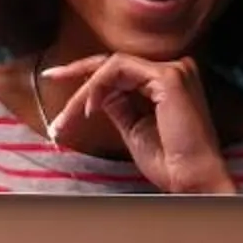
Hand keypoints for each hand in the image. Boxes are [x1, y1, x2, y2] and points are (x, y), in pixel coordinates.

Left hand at [42, 54, 235, 194]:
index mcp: (169, 82)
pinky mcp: (168, 77)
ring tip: (70, 116)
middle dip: (79, 72)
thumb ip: (119, 106)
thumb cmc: (170, 163)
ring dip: (85, 90)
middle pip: (115, 63)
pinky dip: (98, 87)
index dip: (89, 74)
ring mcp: (173, 70)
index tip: (58, 78)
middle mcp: (175, 70)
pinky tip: (89, 108)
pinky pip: (119, 70)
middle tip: (51, 76)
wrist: (190, 179)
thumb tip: (97, 94)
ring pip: (113, 67)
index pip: (122, 70)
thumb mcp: (134, 129)